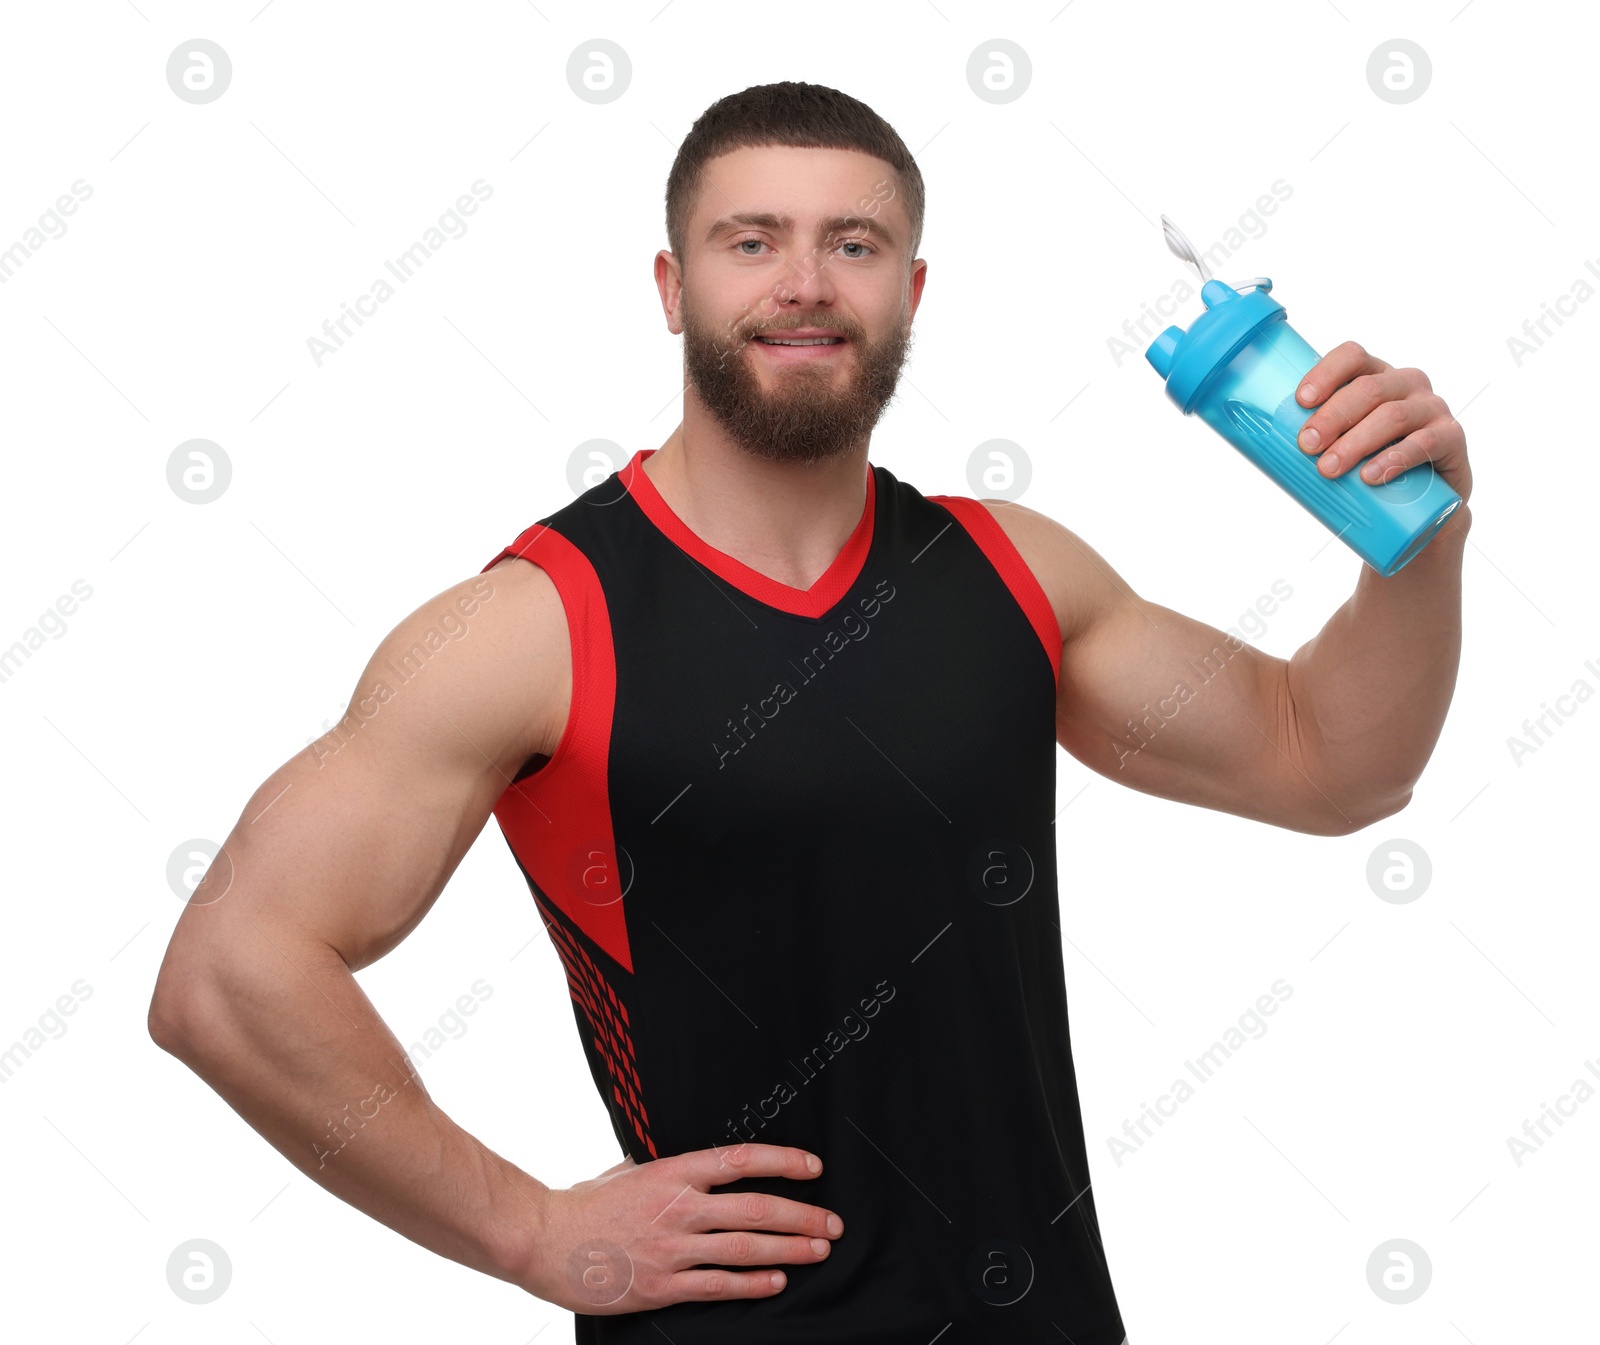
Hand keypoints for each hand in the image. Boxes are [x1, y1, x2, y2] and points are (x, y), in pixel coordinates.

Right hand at [514, 1143, 843, 1313]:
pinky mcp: (662, 1285)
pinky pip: (718, 1285)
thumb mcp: (631, 1169)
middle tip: (833, 1223)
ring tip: (819, 1250)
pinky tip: (777, 1281)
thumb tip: (703, 1163)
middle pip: (755, 1208)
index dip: (782, 1161)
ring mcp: (672, 1248)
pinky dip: (752, 1283)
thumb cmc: (586, 1202)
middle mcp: (678, 1207)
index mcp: (672, 1172)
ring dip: (789, 1249)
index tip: (813, 1166)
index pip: (740, 1160)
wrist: (543, 1240)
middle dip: (802, 1215)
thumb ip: (670, 1168)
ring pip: (745, 1247)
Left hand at [1293, 341, 1472, 506]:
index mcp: (1376, 377)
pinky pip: (1425, 442)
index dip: (1326, 373)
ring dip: (1356, 442)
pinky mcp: (1452, 438)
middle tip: (1306, 446)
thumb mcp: (1343, 446)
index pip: (1352, 357)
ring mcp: (1432, 408)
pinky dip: (1394, 459)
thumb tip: (1259, 444)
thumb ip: (1316, 438)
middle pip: (1368, 389)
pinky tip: (1371, 476)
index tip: (1301, 401)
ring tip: (1328, 469)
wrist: (1422, 507)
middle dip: (1332, 416)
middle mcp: (1407, 384)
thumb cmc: (1369, 468)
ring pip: (1393, 415)